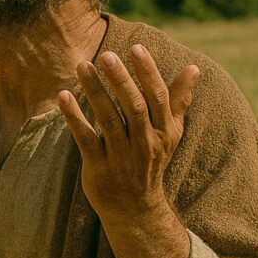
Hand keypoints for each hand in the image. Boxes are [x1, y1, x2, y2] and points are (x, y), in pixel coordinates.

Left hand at [58, 45, 199, 225]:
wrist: (136, 209)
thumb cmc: (151, 162)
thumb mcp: (170, 134)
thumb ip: (178, 101)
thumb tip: (194, 69)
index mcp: (163, 131)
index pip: (157, 97)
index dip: (147, 72)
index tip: (136, 48)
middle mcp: (145, 143)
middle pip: (133, 106)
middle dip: (120, 79)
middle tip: (106, 55)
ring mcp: (121, 156)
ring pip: (108, 119)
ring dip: (94, 91)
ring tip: (82, 65)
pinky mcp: (99, 167)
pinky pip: (86, 139)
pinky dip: (74, 118)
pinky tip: (63, 96)